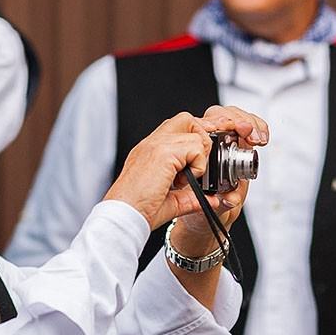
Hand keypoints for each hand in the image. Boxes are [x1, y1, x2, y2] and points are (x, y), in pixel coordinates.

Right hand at [104, 106, 267, 232]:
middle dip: (200, 139)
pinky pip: (196, 148)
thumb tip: (211, 199)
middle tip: (196, 165)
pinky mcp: (163, 153)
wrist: (124, 214)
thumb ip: (191, 197)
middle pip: (187, 120)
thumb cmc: (138, 209)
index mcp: (149, 150)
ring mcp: (157, 144)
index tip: (200, 159)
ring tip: (186, 178)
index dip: (194, 139)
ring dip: (199, 156)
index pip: (177, 129)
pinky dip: (198, 166)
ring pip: (195, 133)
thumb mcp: (170, 200)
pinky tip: (183, 182)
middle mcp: (152, 143)